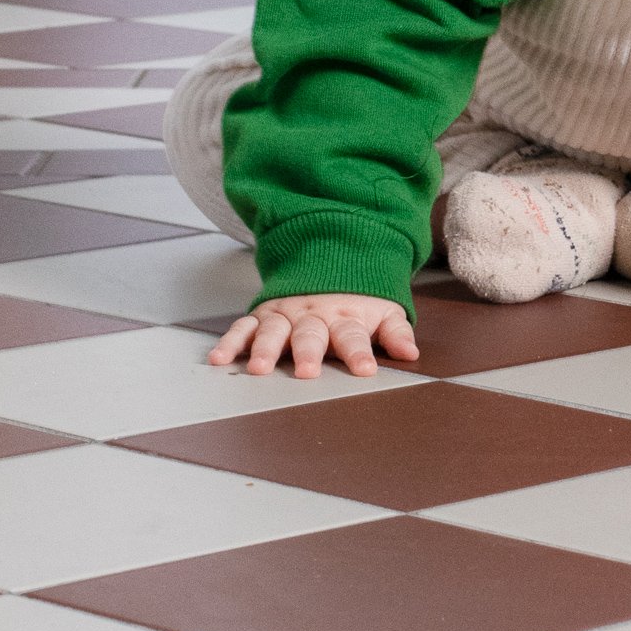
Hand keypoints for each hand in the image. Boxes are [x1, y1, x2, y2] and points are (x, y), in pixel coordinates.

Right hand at [207, 293, 419, 378]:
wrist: (331, 259)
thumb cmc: (357, 299)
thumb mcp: (382, 311)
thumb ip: (395, 332)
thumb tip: (412, 352)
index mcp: (345, 317)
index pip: (354, 335)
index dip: (360, 352)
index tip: (365, 370)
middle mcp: (313, 315)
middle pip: (311, 334)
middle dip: (308, 352)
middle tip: (306, 371)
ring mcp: (286, 314)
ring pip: (274, 330)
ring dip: (266, 349)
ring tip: (258, 368)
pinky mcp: (264, 314)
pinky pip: (244, 327)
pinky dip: (231, 341)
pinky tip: (219, 358)